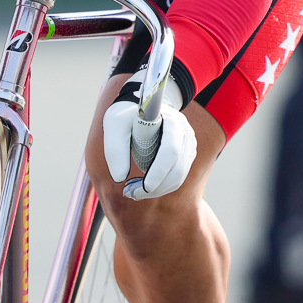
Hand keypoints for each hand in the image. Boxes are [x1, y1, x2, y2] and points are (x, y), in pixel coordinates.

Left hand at [101, 76, 195, 199]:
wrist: (143, 108)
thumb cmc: (127, 115)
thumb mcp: (114, 124)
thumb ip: (114, 148)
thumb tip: (119, 178)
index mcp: (170, 121)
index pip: (170, 149)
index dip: (159, 170)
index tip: (143, 187)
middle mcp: (185, 133)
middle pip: (177, 169)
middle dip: (155, 187)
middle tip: (131, 194)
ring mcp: (188, 145)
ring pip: (178, 177)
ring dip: (156, 190)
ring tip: (132, 192)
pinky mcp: (186, 155)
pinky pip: (177, 178)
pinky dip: (160, 187)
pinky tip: (142, 187)